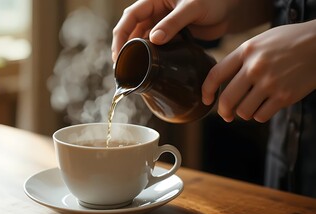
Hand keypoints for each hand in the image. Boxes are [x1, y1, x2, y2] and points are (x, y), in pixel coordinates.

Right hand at [111, 0, 239, 61]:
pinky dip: (151, 54)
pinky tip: (149, 66)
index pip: (130, 16)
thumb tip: (154, 40)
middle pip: (133, 29)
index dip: (121, 35)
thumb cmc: (213, 0)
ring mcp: (163, 22)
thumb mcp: (192, 8)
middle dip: (125, 47)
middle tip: (122, 67)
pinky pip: (156, 44)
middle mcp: (155, 10)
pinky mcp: (172, 33)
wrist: (231, 8)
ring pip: (143, 37)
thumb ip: (173, 23)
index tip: (119, 54)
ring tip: (134, 70)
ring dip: (137, 52)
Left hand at [202, 20, 315, 122]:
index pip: (215, 75)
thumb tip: (220, 83)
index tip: (206, 100)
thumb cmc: (287, 42)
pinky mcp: (284, 96)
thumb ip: (239, 59)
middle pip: (226, 99)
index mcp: (245, 51)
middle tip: (226, 114)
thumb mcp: (258, 42)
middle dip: (223, 111)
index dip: (206, 91)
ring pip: (243, 112)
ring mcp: (269, 83)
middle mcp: (254, 67)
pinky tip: (265, 107)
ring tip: (250, 107)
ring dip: (244, 113)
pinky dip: (260, 115)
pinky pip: (261, 116)